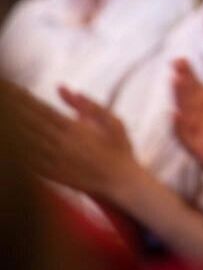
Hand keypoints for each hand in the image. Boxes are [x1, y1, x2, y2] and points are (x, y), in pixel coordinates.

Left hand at [14, 83, 143, 201]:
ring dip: (10, 128)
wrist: (123, 182)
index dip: (22, 99)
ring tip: (1, 116)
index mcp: (74, 128)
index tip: (9, 88)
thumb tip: (62, 88)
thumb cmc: (119, 149)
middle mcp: (61, 144)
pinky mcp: (52, 175)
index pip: (41, 109)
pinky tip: (7, 144)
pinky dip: (15, 154)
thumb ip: (87, 105)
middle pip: (28, 124)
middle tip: (0, 95)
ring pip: (25, 142)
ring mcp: (54, 161)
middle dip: (11, 109)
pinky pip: (27, 163)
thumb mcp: (112, 121)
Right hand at [172, 58, 202, 183]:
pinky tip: (174, 115)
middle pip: (189, 99)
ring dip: (180, 98)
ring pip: (187, 115)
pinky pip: (188, 142)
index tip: (180, 60)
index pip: (197, 89)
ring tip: (174, 80)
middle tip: (175, 64)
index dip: (189, 75)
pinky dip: (180, 129)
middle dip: (182, 82)